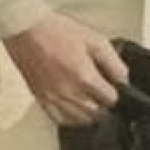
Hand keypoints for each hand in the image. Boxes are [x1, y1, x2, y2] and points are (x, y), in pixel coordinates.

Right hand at [2, 12, 128, 126]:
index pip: (111, 100)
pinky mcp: (40, 98)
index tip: (113, 87)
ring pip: (81, 120)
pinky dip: (71, 118)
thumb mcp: (94, 40)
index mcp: (84, 78)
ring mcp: (53, 98)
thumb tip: (124, 80)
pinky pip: (60, 119)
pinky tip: (74, 108)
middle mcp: (69, 92)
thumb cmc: (56, 31)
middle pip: (98, 114)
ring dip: (89, 113)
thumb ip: (114, 63)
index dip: (116, 93)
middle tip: (101, 93)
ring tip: (89, 100)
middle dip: (104, 105)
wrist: (24, 28)